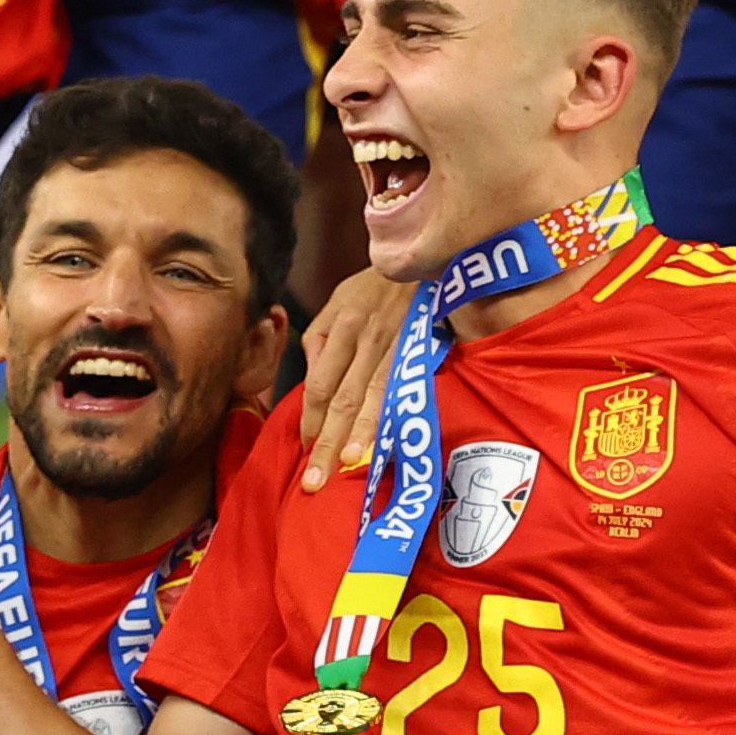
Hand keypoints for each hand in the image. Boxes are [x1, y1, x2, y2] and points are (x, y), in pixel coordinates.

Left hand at [292, 265, 411, 491]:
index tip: (306, 446)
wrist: (429, 254)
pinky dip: (388, 417)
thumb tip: (312, 381)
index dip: (310, 418)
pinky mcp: (420, 349)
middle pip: (341, 398)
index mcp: (341, 327)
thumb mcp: (339, 299)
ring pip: (371, 398)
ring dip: (357, 435)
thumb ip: (320, 339)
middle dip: (326, 441)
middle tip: (315, 480)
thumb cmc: (378, 283)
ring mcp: (395, 345)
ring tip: (345, 465)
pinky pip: (400, 389)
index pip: (319, 383)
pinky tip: (381, 442)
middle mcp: (366, 339)